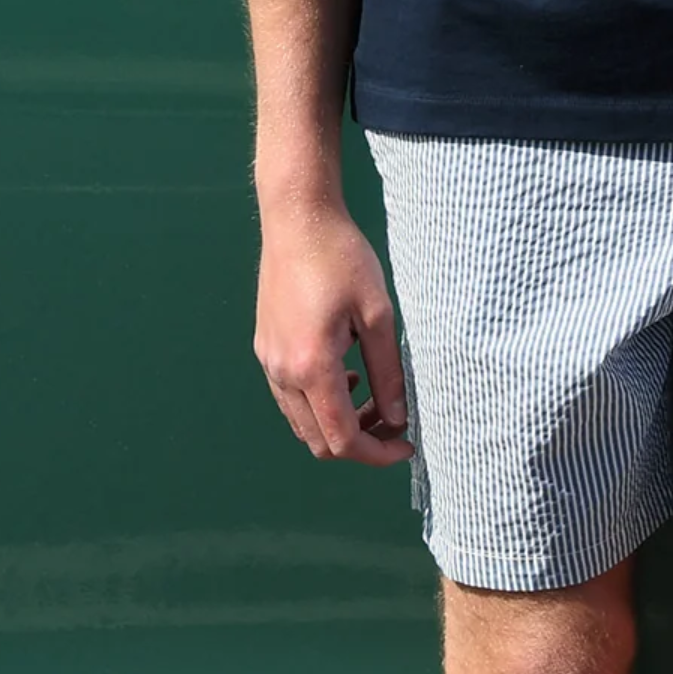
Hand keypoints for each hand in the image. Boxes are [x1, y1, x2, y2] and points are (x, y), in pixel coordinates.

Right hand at [255, 197, 410, 464]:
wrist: (297, 220)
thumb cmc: (342, 258)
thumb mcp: (378, 313)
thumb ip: (388, 371)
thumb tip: (399, 418)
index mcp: (312, 367)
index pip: (342, 439)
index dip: (377, 454)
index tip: (406, 445)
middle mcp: (283, 373)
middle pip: (319, 441)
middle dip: (360, 443)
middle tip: (395, 423)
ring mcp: (269, 363)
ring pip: (302, 423)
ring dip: (338, 425)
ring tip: (376, 399)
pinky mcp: (266, 350)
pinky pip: (290, 399)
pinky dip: (320, 404)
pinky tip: (347, 376)